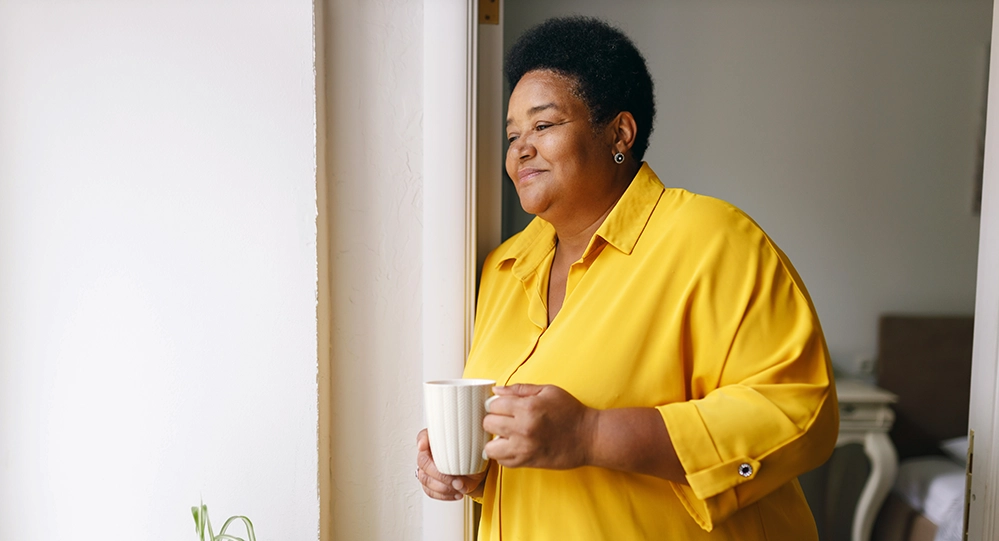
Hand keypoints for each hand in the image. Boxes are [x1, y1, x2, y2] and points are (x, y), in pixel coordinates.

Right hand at [416, 429, 487, 500]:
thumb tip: (460, 483)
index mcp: (439, 440)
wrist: (477, 473)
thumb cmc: (475, 460)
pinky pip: (429, 491)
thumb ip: (469, 469)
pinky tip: (456, 494)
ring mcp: (427, 468)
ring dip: (442, 487)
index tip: (424, 446)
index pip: (424, 436)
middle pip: (423, 461)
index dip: (422, 440)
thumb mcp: (478, 460)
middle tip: (457, 481)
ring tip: (459, 489)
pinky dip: (443, 495)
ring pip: (425, 478)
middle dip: (440, 474)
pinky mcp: (428, 483)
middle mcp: (429, 453)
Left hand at [482, 384, 596, 469]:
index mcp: (527, 408)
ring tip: (505, 435)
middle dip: (494, 419)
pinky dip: (503, 454)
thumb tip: (497, 392)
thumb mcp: (548, 391)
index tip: (504, 406)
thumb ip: (520, 389)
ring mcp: (523, 448)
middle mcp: (522, 429)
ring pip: (489, 447)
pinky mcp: (527, 462)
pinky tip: (512, 446)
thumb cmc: (570, 411)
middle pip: (488, 424)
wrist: (589, 437)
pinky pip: (502, 461)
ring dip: (494, 440)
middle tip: (505, 419)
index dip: (497, 404)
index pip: (493, 405)